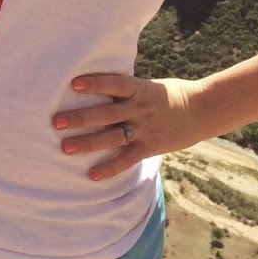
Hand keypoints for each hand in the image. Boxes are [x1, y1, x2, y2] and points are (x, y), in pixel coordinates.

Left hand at [52, 72, 200, 180]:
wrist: (202, 110)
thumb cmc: (168, 94)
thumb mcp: (147, 85)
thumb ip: (125, 89)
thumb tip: (95, 85)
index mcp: (139, 89)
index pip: (114, 83)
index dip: (95, 83)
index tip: (73, 84)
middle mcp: (139, 109)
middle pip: (106, 114)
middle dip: (80, 118)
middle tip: (56, 122)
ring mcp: (144, 129)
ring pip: (112, 137)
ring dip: (87, 144)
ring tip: (65, 148)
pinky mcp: (149, 147)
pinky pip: (127, 159)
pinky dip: (110, 168)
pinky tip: (92, 175)